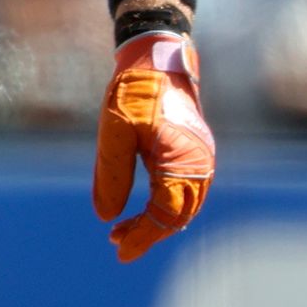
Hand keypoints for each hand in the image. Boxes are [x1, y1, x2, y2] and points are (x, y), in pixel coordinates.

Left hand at [92, 33, 214, 261]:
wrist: (157, 57)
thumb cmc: (136, 90)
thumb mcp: (115, 131)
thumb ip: (111, 174)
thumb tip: (107, 217)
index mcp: (183, 159)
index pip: (167, 212)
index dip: (144, 234)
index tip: (120, 249)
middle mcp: (199, 162)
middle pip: (179, 214)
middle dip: (149, 233)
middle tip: (117, 244)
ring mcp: (200, 157)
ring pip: (184, 205)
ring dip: (157, 223)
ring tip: (122, 232)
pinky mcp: (193, 153)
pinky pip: (185, 190)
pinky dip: (165, 206)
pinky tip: (142, 211)